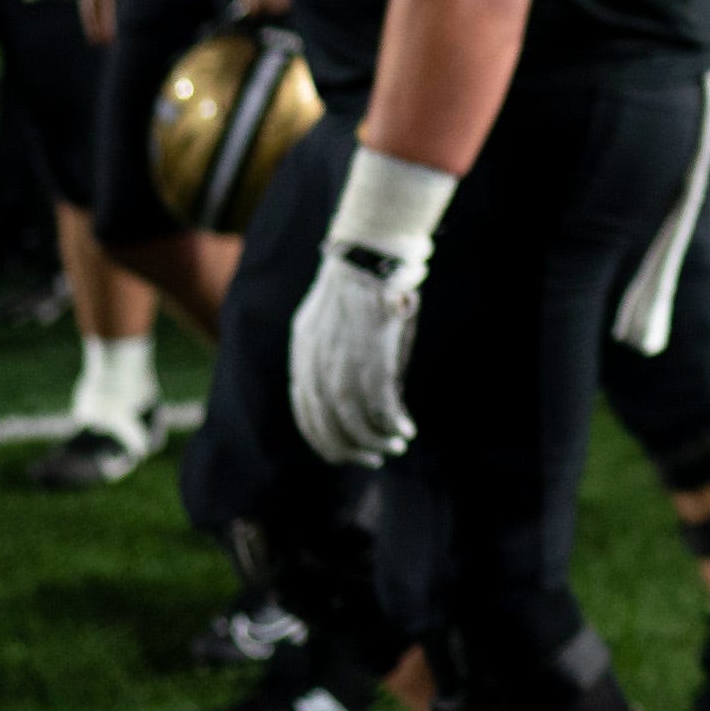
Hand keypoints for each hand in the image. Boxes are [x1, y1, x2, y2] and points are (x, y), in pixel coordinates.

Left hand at [288, 244, 424, 464]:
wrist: (370, 252)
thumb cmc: (358, 283)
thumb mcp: (330, 320)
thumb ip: (329, 354)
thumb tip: (345, 388)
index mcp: (303, 352)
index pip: (305, 409)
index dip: (323, 437)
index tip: (344, 451)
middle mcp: (317, 362)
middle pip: (327, 422)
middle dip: (350, 448)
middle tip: (373, 458)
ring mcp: (344, 360)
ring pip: (354, 419)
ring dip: (375, 439)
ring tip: (395, 444)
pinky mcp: (373, 356)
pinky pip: (380, 404)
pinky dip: (393, 422)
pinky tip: (406, 428)